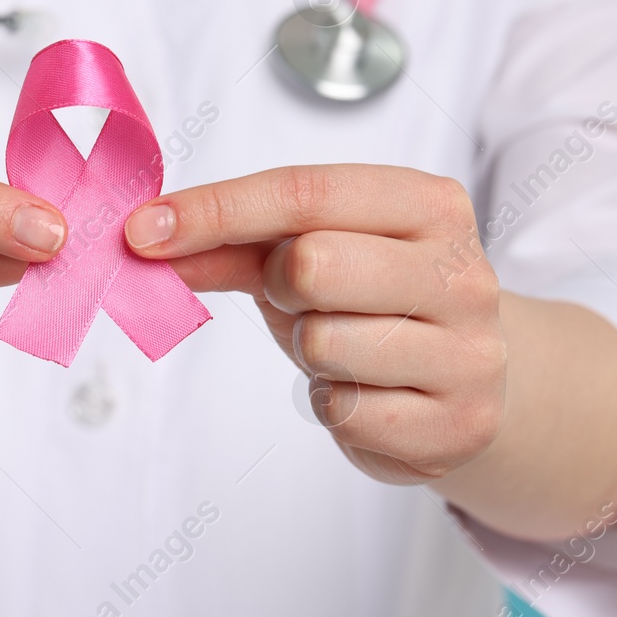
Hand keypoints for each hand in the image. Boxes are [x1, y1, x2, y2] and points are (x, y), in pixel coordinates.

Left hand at [124, 165, 505, 486]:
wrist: (472, 382)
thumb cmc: (378, 302)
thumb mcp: (311, 254)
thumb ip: (232, 242)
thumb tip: (148, 239)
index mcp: (430, 205)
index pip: (305, 192)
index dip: (216, 209)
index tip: (144, 229)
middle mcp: (463, 272)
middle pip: (313, 263)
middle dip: (283, 286)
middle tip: (301, 299)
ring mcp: (470, 352)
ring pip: (324, 342)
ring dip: (310, 350)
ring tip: (345, 347)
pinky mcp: (458, 424)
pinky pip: (344, 411)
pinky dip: (333, 403)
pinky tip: (365, 392)